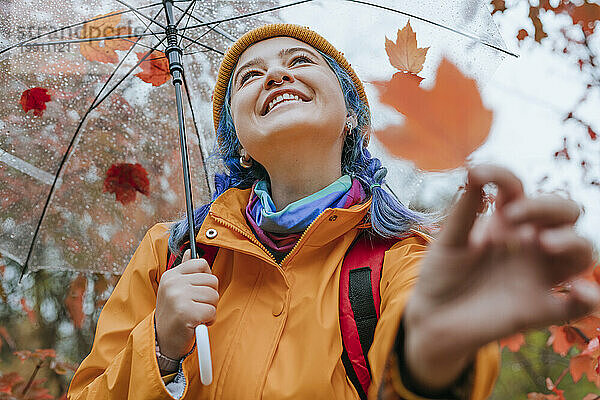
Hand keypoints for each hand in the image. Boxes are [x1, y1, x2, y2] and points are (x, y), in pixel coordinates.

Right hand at [155, 249, 218, 359]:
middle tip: (196, 307)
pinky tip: (196, 324)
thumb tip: (190, 250)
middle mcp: (173, 283)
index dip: (206, 278)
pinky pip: (212, 311)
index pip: (202, 263)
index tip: (198, 291)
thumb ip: (185, 271)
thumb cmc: (173, 315)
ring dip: (210, 309)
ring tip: (196, 315)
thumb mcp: (175, 289)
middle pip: (212, 280)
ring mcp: (178, 297)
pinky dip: (208, 321)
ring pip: (214, 296)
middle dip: (210, 297)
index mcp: (171, 275)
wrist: (162, 342)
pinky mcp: (186, 313)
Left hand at [403, 165, 599, 390]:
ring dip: (571, 242)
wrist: (432, 318)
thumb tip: (473, 169)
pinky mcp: (539, 309)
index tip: (477, 174)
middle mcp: (529, 244)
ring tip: (542, 243)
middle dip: (546, 206)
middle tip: (513, 216)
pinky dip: (588, 297)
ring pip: (581, 251)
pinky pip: (577, 306)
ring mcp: (538, 275)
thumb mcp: (447, 242)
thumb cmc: (441, 275)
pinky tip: (579, 290)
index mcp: (505, 223)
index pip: (519, 190)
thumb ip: (464, 211)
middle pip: (563, 213)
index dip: (503, 177)